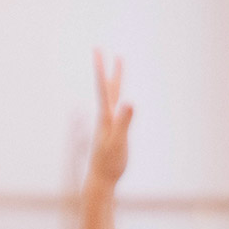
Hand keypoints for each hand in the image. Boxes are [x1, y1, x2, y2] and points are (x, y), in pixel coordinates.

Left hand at [86, 50, 132, 188]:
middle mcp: (106, 117)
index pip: (104, 88)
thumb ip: (124, 122)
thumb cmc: (110, 163)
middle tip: (101, 49)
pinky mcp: (114, 131)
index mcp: (106, 117)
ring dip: (114, 80)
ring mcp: (109, 123)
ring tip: (117, 67)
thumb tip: (129, 102)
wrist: (101, 179)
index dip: (102, 69)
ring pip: (112, 97)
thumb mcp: (119, 142)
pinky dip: (119, 97)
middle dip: (106, 69)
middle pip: (107, 88)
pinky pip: (117, 108)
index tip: (99, 51)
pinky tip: (120, 97)